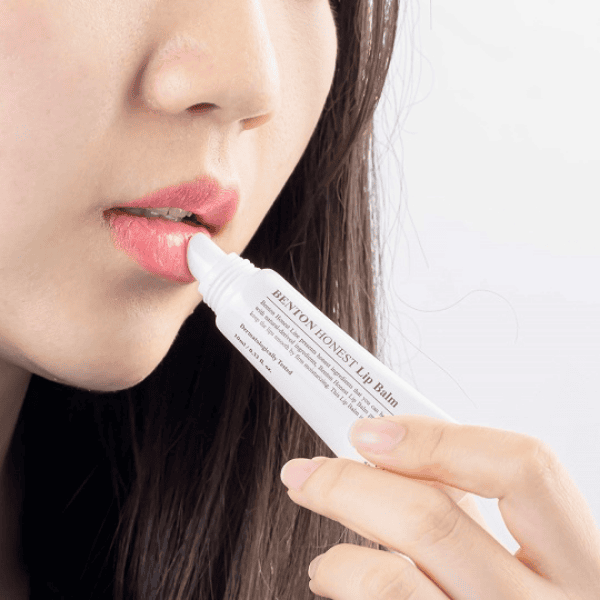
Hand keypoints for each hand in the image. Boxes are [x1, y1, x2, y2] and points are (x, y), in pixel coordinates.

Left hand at [280, 415, 599, 598]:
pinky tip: (339, 583)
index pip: (523, 468)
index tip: (369, 432)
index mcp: (582, 565)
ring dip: (338, 557)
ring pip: (393, 583)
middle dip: (350, 486)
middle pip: (433, 522)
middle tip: (306, 473)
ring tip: (323, 556)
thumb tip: (389, 447)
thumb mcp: (521, 554)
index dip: (436, 440)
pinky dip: (345, 589)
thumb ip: (469, 504)